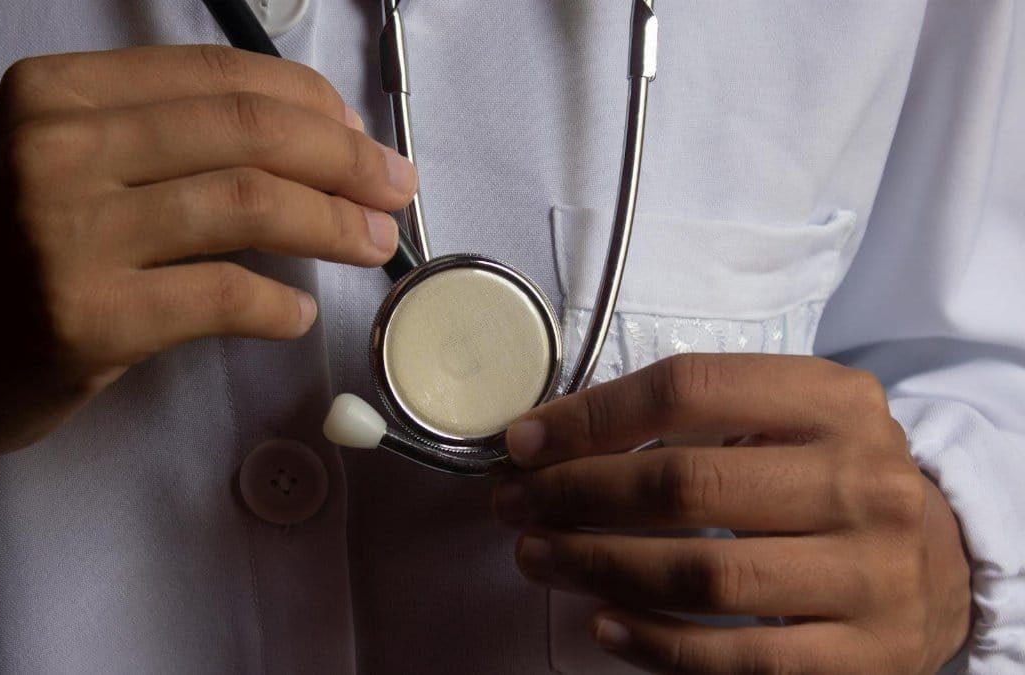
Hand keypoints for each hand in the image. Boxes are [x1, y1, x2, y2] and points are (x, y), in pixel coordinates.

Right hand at [0, 46, 415, 489]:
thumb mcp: (55, 167)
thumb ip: (157, 142)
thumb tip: (310, 143)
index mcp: (56, 93)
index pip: (217, 76)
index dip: (311, 103)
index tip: (359, 135)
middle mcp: (57, 146)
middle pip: (246, 132)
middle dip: (345, 159)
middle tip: (395, 189)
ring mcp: (67, 232)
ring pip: (246, 203)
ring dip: (332, 224)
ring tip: (374, 245)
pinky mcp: (84, 317)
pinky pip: (221, 296)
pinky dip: (278, 305)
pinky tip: (296, 313)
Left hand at [494, 354, 970, 673]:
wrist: (937, 565)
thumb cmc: (829, 482)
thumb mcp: (788, 420)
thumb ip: (692, 418)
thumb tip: (552, 438)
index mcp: (835, 401)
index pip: (689, 389)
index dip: (592, 415)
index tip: (525, 441)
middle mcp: (862, 481)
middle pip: (686, 484)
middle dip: (577, 494)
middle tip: (515, 504)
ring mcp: (870, 574)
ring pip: (704, 575)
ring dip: (598, 566)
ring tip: (538, 556)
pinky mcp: (862, 657)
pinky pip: (737, 658)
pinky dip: (656, 644)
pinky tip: (603, 624)